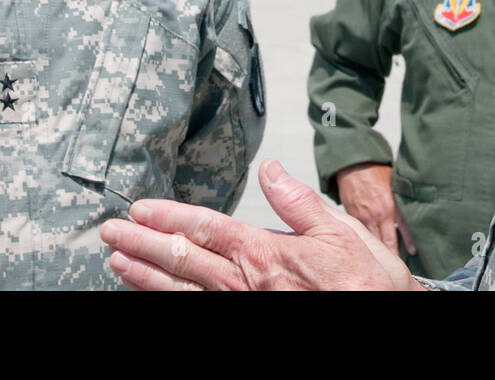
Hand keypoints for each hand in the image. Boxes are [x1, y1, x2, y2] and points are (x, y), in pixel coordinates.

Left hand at [100, 159, 422, 290]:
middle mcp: (245, 284)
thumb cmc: (366, 285)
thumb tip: (270, 169)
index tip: (139, 208)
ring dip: (146, 277)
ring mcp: (242, 310)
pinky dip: (170, 305)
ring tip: (117, 263)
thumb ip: (298, 200)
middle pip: (182, 260)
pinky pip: (198, 316)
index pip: (205, 228)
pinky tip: (150, 298)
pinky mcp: (246, 327)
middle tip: (110, 232)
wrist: (384, 320)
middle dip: (142, 244)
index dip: (168, 217)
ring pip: (182, 294)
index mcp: (265, 252)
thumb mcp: (340, 231)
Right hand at [335, 163, 416, 256]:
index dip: (409, 243)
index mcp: (392, 205)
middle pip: (388, 241)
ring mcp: (365, 217)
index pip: (404, 229)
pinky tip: (368, 250)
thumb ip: (400, 202)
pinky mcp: (353, 217)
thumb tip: (411, 215)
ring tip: (383, 264)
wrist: (356, 165)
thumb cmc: (377, 173)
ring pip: (374, 242)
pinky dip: (365, 242)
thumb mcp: (395, 185)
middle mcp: (379, 214)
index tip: (413, 253)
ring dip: (379, 252)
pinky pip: (361, 234)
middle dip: (393, 254)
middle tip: (397, 267)